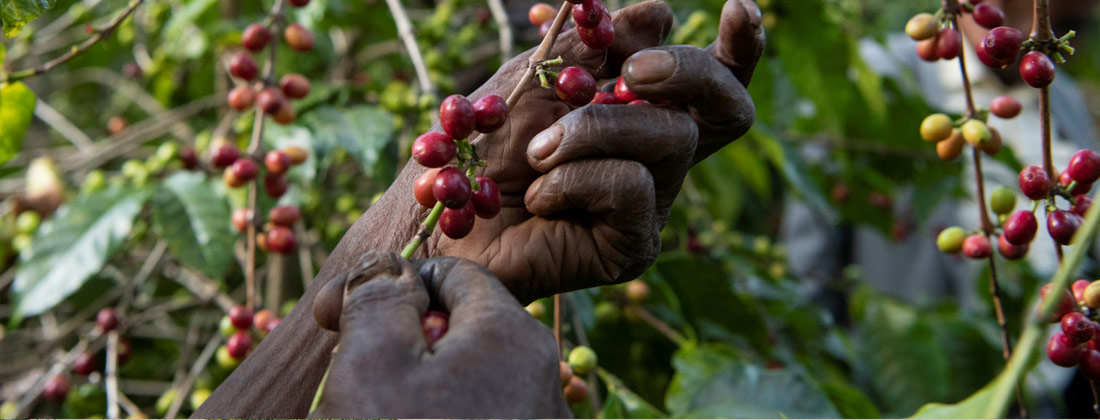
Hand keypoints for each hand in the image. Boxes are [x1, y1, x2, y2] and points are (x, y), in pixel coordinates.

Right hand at [309, 251, 568, 417]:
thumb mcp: (372, 364)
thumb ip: (381, 298)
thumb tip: (389, 266)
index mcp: (513, 337)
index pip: (456, 276)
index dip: (395, 290)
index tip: (347, 322)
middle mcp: (544, 378)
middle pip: (464, 331)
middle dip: (408, 344)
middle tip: (356, 381)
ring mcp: (540, 419)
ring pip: (473, 379)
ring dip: (423, 387)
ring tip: (380, 408)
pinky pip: (486, 411)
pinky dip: (448, 412)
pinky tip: (413, 419)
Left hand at [419, 0, 763, 301]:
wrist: (442, 217)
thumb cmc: (486, 143)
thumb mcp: (540, 75)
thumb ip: (597, 45)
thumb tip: (661, 15)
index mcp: (644, 110)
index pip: (714, 80)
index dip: (741, 46)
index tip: (737, 6)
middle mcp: (660, 157)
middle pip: (727, 108)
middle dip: (688, 72)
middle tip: (632, 71)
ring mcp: (653, 203)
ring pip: (672, 139)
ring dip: (594, 130)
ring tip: (535, 152)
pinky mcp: (632, 245)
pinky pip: (633, 188)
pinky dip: (575, 178)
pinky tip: (538, 196)